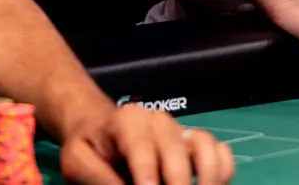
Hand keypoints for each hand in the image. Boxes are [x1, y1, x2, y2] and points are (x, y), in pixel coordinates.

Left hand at [59, 105, 234, 184]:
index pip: (142, 147)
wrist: (100, 130)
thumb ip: (96, 176)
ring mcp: (181, 131)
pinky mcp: (195, 143)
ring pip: (205, 147)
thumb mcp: (77, 161)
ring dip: (206, 177)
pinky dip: (221, 171)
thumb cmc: (89, 147)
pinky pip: (219, 152)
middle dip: (176, 183)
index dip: (146, 172)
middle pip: (176, 152)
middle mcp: (160, 122)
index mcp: (129, 121)